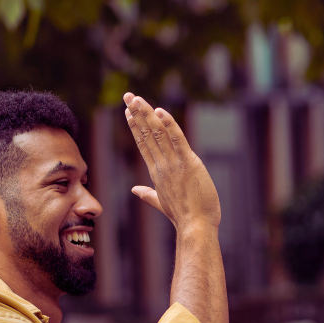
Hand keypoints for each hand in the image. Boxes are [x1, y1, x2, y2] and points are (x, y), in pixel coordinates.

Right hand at [123, 92, 220, 231]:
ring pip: (158, 133)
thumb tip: (135, 190)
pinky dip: (169, 125)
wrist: (195, 227)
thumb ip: (148, 194)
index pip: (143, 144)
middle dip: (137, 113)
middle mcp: (161, 165)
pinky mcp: (189, 163)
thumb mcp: (162, 202)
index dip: (135, 126)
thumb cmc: (183, 216)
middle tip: (128, 96)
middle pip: (146, 134)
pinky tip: (161, 111)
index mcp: (156, 172)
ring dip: (148, 113)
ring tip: (138, 98)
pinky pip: (177, 140)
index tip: (128, 111)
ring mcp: (173, 164)